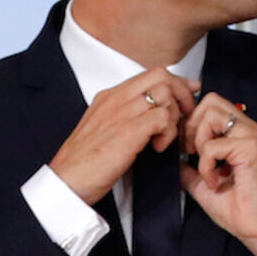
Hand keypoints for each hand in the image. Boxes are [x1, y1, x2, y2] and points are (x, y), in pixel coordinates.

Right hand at [49, 69, 199, 204]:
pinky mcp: (128, 131)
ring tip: (166, 137)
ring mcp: (121, 113)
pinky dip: (168, 132)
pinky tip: (158, 147)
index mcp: (109, 97)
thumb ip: (125, 116)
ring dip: (174, 115)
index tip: (189, 91)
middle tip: (187, 114)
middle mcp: (116, 99)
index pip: (151, 74)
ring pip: (165, 94)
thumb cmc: (84, 162)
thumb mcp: (103, 129)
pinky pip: (163, 118)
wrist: (66, 181)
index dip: (176, 81)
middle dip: (182, 92)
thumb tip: (153, 115)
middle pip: (161, 75)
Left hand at [180, 93, 256, 255]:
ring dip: (199, 142)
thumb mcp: (202, 181)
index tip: (187, 148)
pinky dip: (206, 165)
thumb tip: (170, 156)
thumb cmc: (238, 207)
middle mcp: (248, 128)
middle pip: (210, 101)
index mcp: (239, 132)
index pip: (210, 104)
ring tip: (206, 168)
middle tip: (191, 153)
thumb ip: (188, 165)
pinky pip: (213, 145)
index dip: (192, 121)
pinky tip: (215, 181)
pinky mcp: (250, 148)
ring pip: (211, 116)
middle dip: (192, 126)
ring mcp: (251, 135)